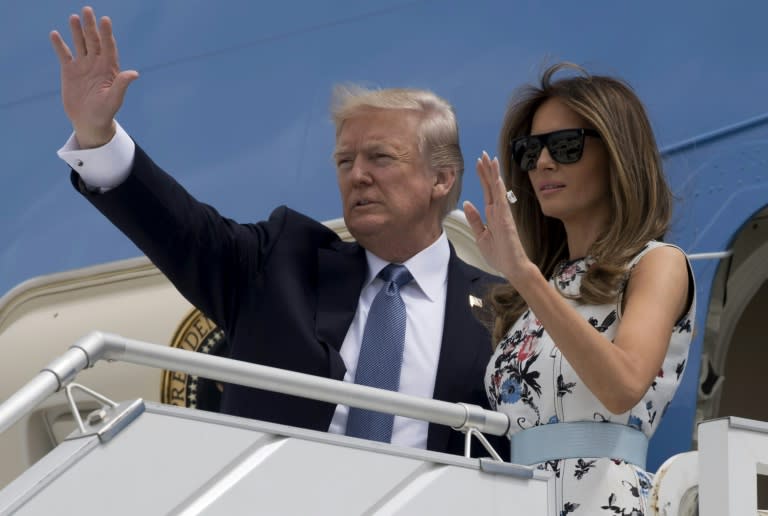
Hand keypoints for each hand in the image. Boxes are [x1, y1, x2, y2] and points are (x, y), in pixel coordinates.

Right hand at [50, 6, 138, 147]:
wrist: (89, 122)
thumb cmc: (105, 112)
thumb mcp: (114, 99)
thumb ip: (122, 85)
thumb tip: (134, 73)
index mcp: (109, 69)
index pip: (108, 47)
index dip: (107, 34)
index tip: (105, 20)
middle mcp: (96, 64)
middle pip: (93, 41)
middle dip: (91, 26)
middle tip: (87, 10)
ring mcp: (83, 66)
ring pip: (79, 44)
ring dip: (77, 31)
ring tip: (74, 18)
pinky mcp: (69, 71)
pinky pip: (64, 55)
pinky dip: (59, 45)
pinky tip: (55, 34)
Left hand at [463, 151, 532, 282]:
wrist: (512, 268)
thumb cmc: (499, 254)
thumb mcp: (480, 236)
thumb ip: (475, 219)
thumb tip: (467, 203)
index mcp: (491, 214)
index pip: (486, 191)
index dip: (482, 177)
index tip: (478, 162)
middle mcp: (498, 211)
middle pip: (491, 186)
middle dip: (487, 170)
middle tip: (483, 154)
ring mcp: (503, 215)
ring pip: (497, 190)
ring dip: (494, 175)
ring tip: (491, 159)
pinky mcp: (506, 221)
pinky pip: (502, 203)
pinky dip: (499, 191)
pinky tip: (497, 180)